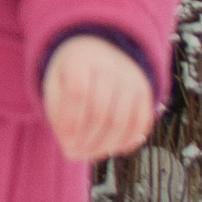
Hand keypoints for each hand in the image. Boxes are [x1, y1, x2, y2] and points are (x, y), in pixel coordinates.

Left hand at [41, 34, 156, 161]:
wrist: (101, 47)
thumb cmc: (71, 73)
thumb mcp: (55, 84)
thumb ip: (57, 115)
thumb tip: (70, 149)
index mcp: (81, 60)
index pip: (78, 94)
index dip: (72, 124)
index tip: (65, 143)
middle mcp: (110, 67)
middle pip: (101, 113)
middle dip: (87, 140)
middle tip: (75, 153)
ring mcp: (131, 80)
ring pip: (122, 123)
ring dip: (105, 146)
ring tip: (90, 153)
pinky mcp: (145, 92)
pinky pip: (141, 124)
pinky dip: (127, 142)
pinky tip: (110, 148)